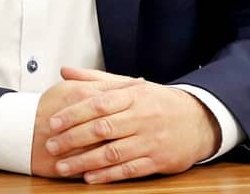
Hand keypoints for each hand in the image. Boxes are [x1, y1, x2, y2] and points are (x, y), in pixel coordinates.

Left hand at [44, 67, 222, 182]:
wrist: (199, 119)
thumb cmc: (157, 102)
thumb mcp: (130, 86)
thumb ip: (96, 80)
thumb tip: (65, 71)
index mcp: (133, 96)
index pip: (98, 104)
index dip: (74, 114)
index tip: (53, 122)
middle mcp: (141, 117)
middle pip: (102, 129)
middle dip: (73, 139)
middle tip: (51, 145)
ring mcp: (151, 140)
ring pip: (113, 153)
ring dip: (85, 161)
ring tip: (63, 167)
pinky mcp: (159, 161)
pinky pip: (130, 170)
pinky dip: (108, 175)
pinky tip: (90, 178)